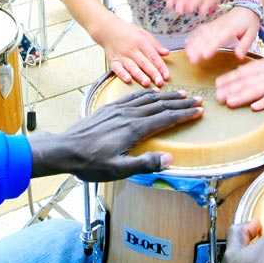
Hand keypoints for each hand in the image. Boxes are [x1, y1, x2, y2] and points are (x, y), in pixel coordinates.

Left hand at [29, 89, 202, 180]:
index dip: (184, 114)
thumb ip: (145, 164)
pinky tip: (152, 92)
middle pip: (161, 105)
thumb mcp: (118, 169)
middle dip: (181, 103)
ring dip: (167, 96)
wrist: (64, 150)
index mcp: (135, 129)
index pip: (166, 118)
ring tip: (181, 94)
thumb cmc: (91, 163)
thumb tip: (170, 159)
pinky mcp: (109, 107)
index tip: (199, 111)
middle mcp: (129, 115)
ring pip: (149, 98)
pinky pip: (134, 96)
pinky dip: (148, 93)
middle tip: (198, 100)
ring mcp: (119, 109)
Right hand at [97, 19, 170, 86]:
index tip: (167, 76)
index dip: (161, 67)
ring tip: (147, 83)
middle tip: (160, 82)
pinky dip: (123, 74)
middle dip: (153, 74)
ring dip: (140, 76)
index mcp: (141, 42)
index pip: (153, 56)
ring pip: (132, 67)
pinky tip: (128, 79)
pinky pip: (118, 69)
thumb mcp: (144, 34)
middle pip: (144, 63)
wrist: (108, 30)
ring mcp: (122, 56)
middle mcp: (132, 50)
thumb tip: (167, 53)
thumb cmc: (128, 33)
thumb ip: (156, 45)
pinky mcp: (113, 61)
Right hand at [185, 5, 260, 62]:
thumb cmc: (249, 21)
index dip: (211, 47)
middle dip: (197, 48)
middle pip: (206, 38)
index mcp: (230, 30)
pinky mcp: (211, 24)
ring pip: (201, 34)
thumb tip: (238, 56)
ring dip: (193, 44)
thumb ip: (244, 45)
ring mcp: (214, 25)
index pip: (218, 39)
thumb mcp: (252, 33)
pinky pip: (200, 29)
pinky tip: (187, 43)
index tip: (205, 55)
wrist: (247, 6)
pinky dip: (193, 36)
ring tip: (187, 54)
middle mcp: (219, 27)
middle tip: (191, 59)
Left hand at [215, 51, 263, 110]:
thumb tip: (238, 71)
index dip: (228, 79)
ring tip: (230, 103)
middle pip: (245, 83)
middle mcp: (263, 76)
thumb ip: (252, 67)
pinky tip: (254, 107)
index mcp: (259, 68)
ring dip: (242, 97)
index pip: (241, 73)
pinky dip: (263, 102)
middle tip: (218, 97)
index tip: (217, 84)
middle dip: (230, 90)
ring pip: (255, 91)